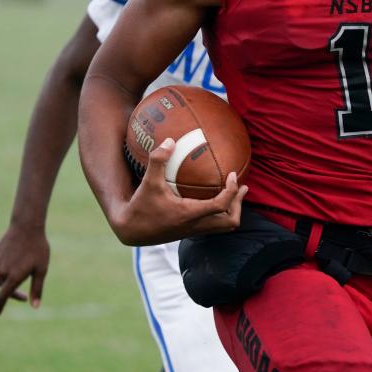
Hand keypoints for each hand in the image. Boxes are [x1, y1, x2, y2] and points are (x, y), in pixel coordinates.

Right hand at [0, 224, 49, 315]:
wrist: (27, 226)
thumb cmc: (38, 248)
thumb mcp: (42, 270)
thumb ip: (37, 289)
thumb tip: (34, 306)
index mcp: (14, 277)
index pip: (3, 297)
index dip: (0, 306)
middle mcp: (2, 271)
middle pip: (3, 288)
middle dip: (12, 293)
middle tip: (25, 296)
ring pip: (1, 276)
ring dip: (10, 279)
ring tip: (25, 270)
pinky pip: (0, 265)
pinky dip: (7, 267)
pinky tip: (18, 257)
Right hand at [110, 139, 248, 245]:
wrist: (130, 231)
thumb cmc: (140, 206)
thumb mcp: (148, 182)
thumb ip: (158, 161)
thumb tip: (169, 140)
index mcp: (189, 214)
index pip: (220, 205)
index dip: (232, 191)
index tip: (233, 175)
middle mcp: (195, 225)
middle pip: (229, 222)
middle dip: (238, 205)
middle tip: (241, 187)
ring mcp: (193, 231)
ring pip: (223, 227)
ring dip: (232, 210)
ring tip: (236, 193)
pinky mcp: (189, 231)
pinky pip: (213, 225)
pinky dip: (220, 213)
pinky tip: (213, 197)